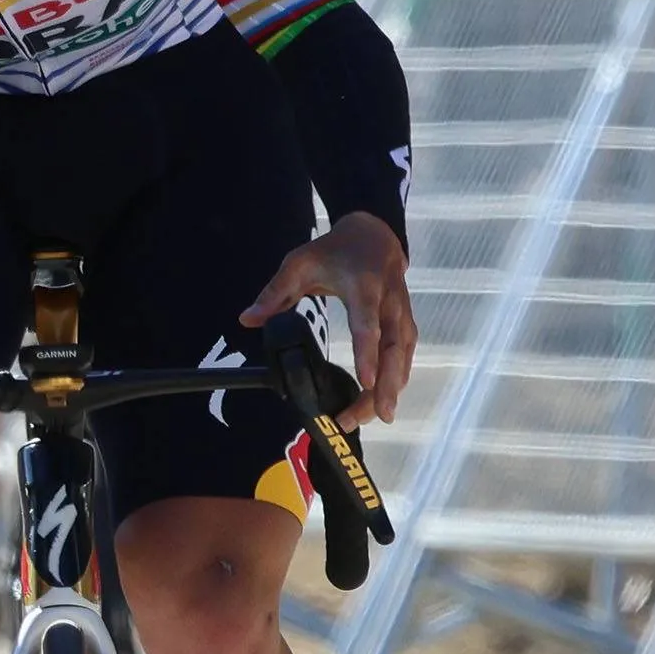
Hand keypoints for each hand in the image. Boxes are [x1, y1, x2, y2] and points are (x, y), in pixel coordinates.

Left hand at [242, 211, 413, 425]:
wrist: (375, 235)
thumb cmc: (334, 251)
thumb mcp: (300, 263)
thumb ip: (275, 292)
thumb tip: (248, 320)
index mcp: (363, 287)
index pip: (367, 324)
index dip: (367, 354)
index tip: (367, 382)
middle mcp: (389, 303)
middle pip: (393, 348)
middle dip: (387, 384)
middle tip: (377, 416)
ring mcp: (402, 314)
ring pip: (403, 356)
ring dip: (393, 388)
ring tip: (377, 418)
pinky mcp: (406, 324)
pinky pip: (405, 355)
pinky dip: (398, 379)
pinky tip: (385, 402)